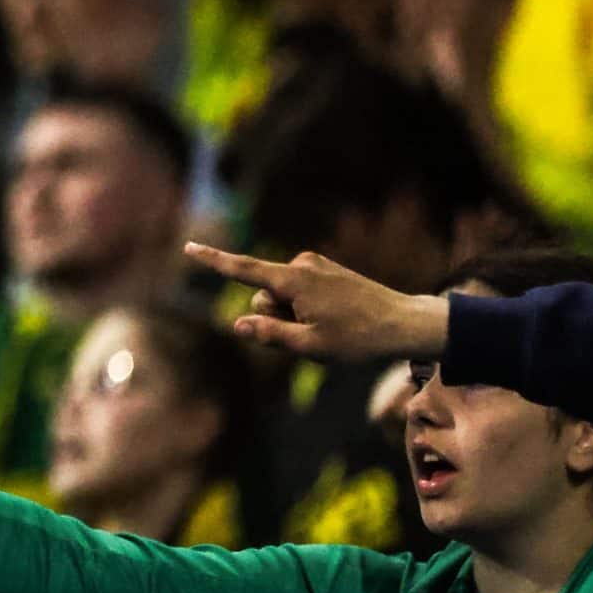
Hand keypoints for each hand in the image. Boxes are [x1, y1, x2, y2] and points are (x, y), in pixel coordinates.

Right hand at [184, 242, 451, 360]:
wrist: (405, 323)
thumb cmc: (358, 338)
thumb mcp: (310, 346)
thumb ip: (270, 334)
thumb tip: (237, 324)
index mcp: (294, 280)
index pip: (242, 270)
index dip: (212, 261)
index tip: (187, 247)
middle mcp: (302, 265)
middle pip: (263, 295)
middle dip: (274, 316)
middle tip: (310, 335)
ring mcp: (316, 266)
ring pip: (281, 295)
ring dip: (292, 315)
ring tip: (327, 328)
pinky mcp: (326, 271)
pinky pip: (298, 291)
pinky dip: (304, 308)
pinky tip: (334, 320)